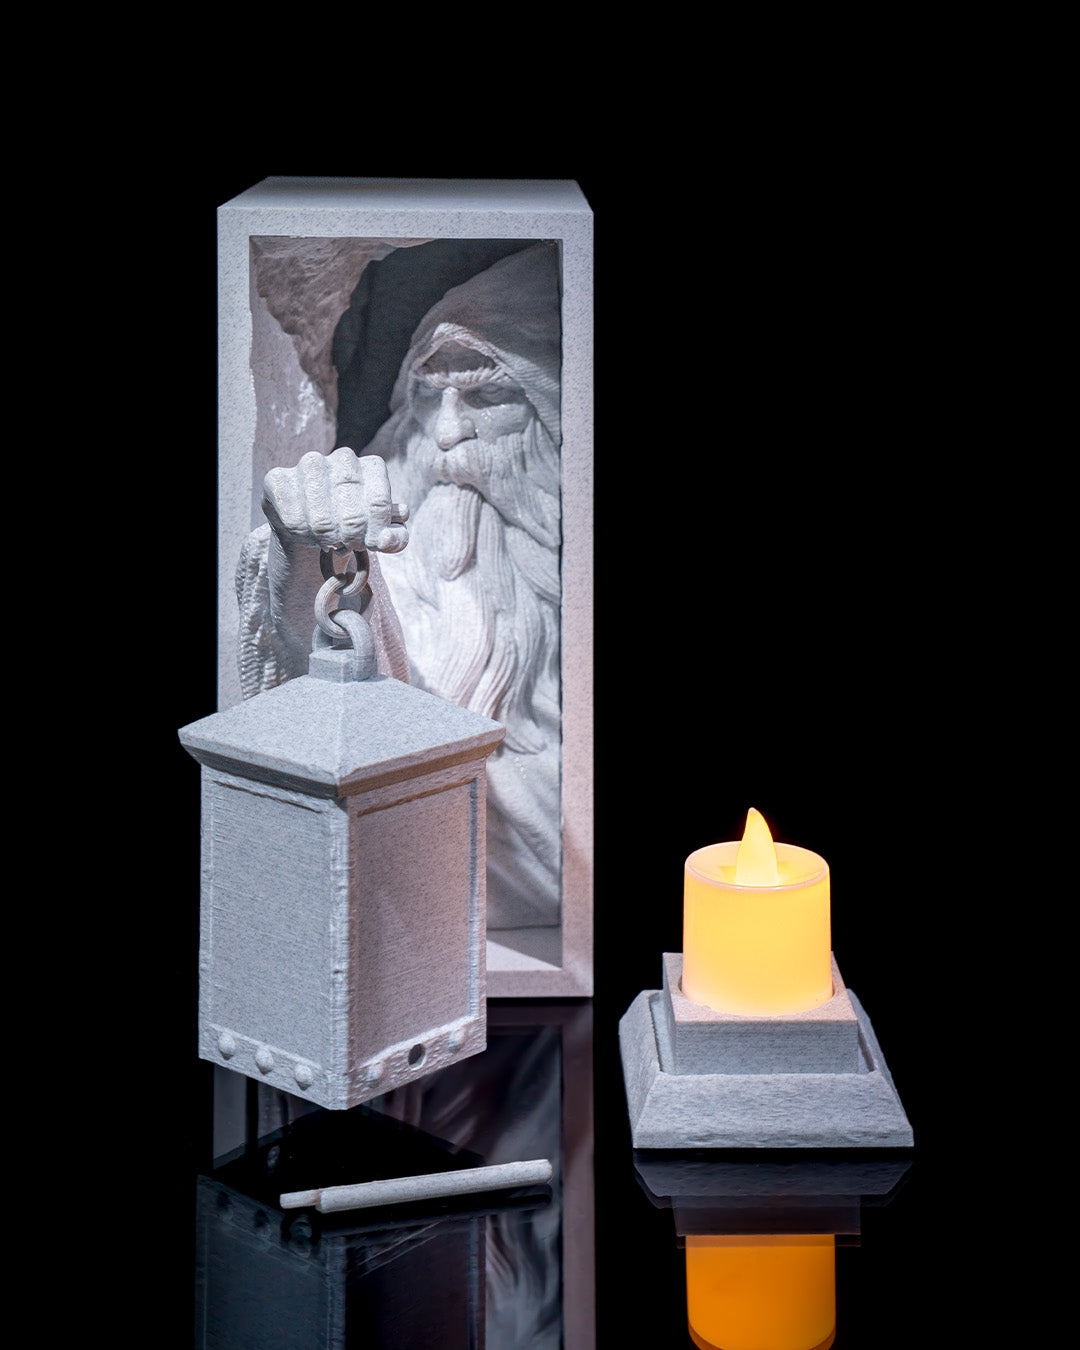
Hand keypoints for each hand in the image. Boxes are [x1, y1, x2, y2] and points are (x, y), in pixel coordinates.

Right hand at [262, 447, 408, 554]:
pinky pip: (293, 519)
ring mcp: (310, 463)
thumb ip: (394, 538)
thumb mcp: (379, 534)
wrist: (311, 526)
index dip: (375, 535)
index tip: (369, 545)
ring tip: (330, 542)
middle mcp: (344, 458)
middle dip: (352, 541)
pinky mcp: (278, 478)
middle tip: (348, 546)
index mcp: (373, 467)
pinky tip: (308, 535)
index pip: (379, 505)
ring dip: (327, 541)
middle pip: (353, 516)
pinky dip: (303, 537)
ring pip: (322, 521)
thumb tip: (389, 539)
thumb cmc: (352, 526)